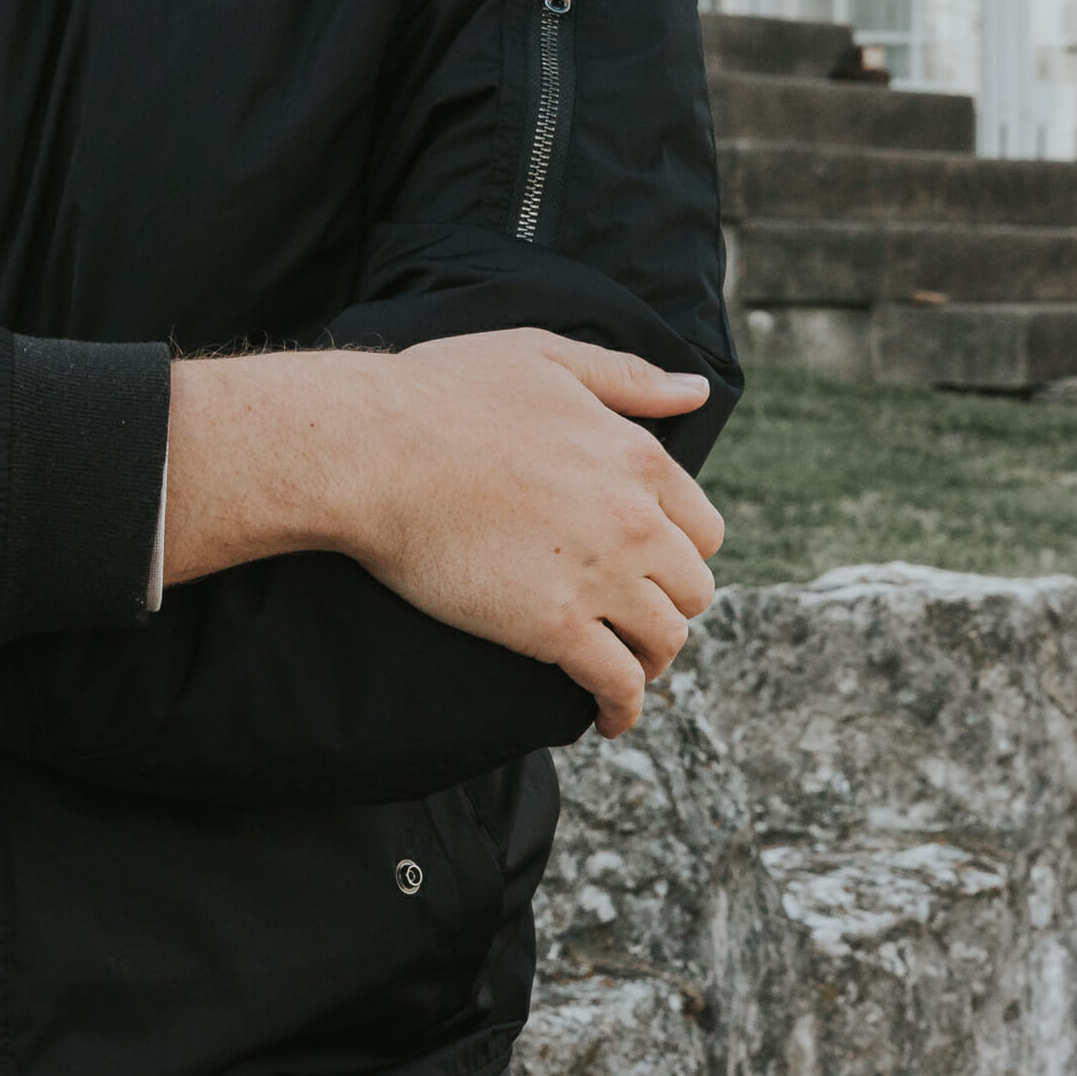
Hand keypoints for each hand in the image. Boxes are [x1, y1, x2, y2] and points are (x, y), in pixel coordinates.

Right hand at [164, 330, 720, 736]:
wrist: (374, 451)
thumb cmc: (443, 394)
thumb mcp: (544, 356)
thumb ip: (627, 377)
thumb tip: (695, 390)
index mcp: (637, 456)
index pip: (703, 526)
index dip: (682, 552)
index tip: (656, 568)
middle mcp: (635, 519)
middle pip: (693, 587)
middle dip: (668, 605)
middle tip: (633, 618)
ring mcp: (598, 576)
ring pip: (665, 639)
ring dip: (649, 659)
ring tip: (623, 669)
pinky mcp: (554, 627)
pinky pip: (617, 683)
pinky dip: (622, 708)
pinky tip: (607, 719)